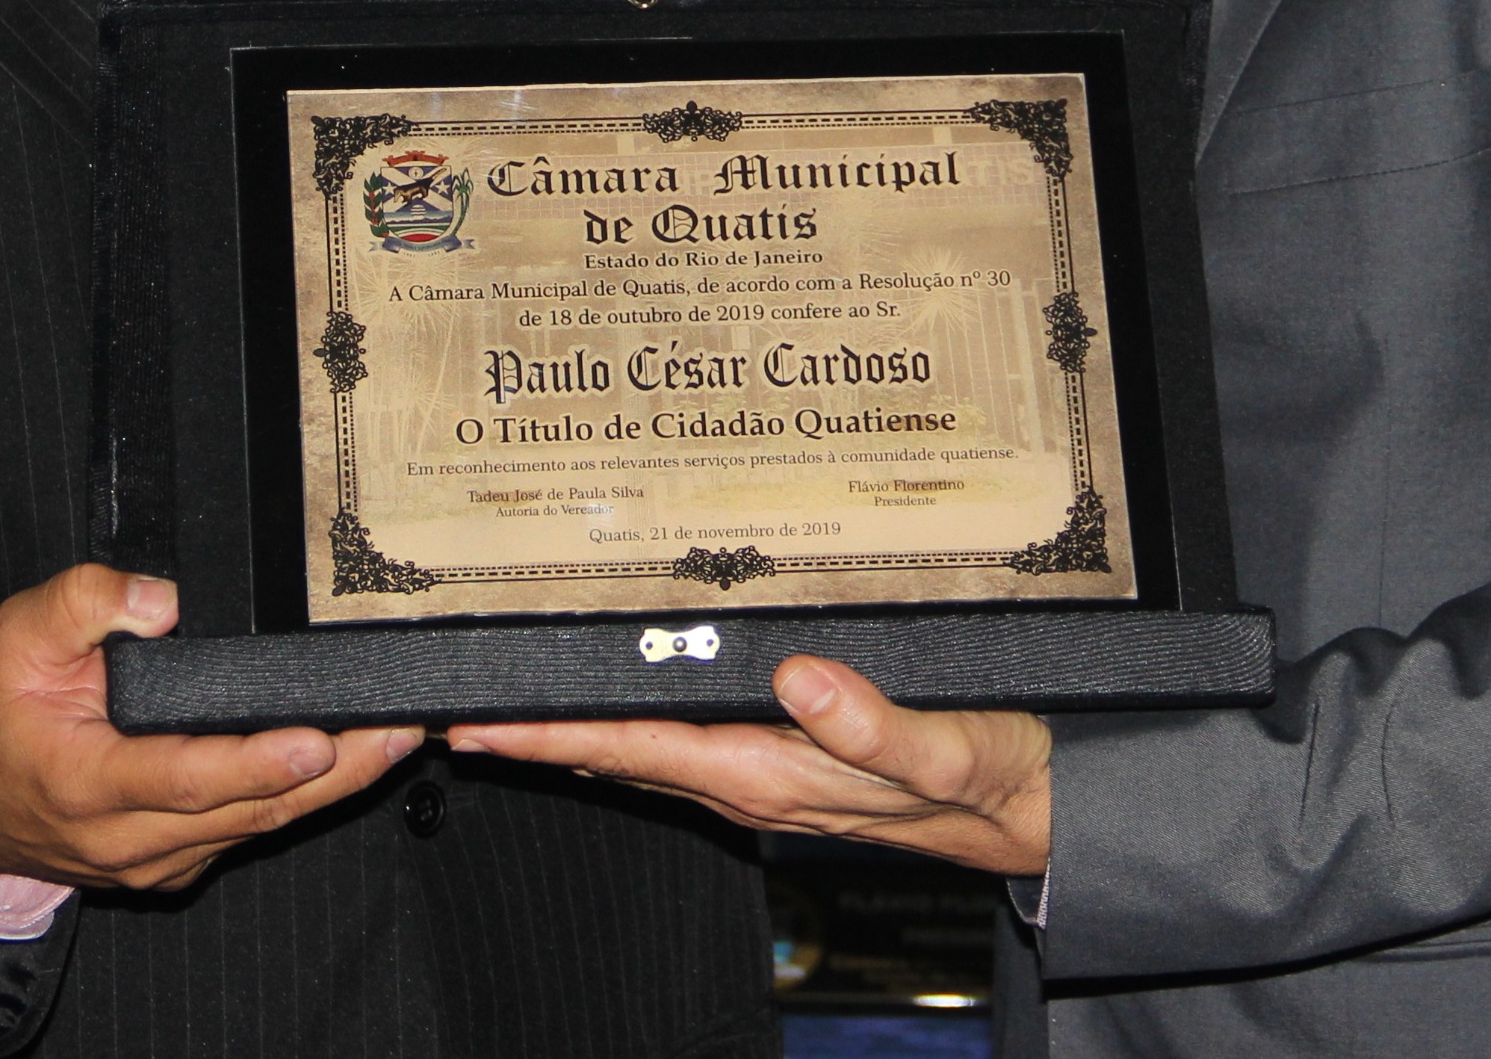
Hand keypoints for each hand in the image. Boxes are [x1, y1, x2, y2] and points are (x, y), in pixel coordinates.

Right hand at [0, 566, 415, 893]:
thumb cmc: (3, 713)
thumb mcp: (17, 637)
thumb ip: (84, 602)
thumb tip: (165, 598)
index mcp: (88, 782)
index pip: (183, 777)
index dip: (254, 763)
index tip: (315, 741)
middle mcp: (129, 836)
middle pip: (246, 809)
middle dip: (333, 772)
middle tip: (398, 729)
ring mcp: (160, 858)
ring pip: (260, 827)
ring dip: (335, 787)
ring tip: (397, 737)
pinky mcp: (181, 860)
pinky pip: (250, 832)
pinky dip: (302, 797)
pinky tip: (352, 758)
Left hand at [449, 657, 1049, 876]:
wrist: (1033, 810)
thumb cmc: (992, 776)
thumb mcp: (948, 746)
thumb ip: (876, 722)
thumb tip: (796, 679)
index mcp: (772, 773)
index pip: (637, 751)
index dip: (552, 738)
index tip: (478, 725)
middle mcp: (754, 781)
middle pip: (620, 755)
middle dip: (540, 737)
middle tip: (458, 707)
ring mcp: (766, 778)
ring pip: (647, 753)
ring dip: (578, 733)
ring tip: (512, 705)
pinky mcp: (786, 764)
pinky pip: (686, 748)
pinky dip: (634, 727)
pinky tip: (617, 706)